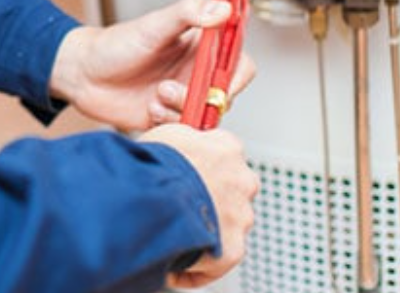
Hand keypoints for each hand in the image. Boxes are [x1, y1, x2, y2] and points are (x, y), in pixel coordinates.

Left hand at [49, 0, 255, 133]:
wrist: (82, 74)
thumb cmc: (114, 45)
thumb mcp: (153, 24)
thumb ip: (189, 12)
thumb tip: (222, 8)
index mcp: (199, 47)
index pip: (238, 63)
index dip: (235, 76)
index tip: (218, 82)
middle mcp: (195, 73)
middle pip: (224, 94)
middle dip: (204, 98)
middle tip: (173, 89)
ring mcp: (183, 96)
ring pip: (206, 115)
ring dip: (182, 109)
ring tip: (157, 95)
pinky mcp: (169, 117)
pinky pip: (185, 130)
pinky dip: (170, 122)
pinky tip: (149, 109)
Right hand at [140, 123, 258, 287]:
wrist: (156, 196)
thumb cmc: (157, 163)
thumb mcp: (169, 133)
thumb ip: (187, 137)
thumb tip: (184, 140)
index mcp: (228, 148)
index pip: (226, 152)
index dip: (206, 162)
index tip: (193, 168)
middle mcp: (243, 180)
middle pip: (232, 189)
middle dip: (213, 196)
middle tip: (183, 202)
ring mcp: (241, 216)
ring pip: (228, 224)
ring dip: (207, 228)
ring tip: (176, 232)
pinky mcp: (233, 249)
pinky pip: (218, 261)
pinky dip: (199, 266)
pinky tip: (175, 266)